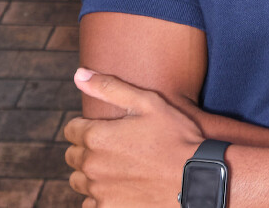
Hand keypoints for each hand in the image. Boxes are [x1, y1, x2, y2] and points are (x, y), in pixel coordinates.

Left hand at [65, 67, 206, 207]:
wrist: (197, 178)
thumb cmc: (176, 137)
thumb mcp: (148, 103)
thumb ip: (110, 88)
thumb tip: (79, 74)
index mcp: (97, 136)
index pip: (71, 129)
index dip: (87, 126)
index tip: (107, 129)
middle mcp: (92, 165)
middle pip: (72, 156)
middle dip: (88, 150)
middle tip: (116, 148)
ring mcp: (99, 191)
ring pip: (79, 181)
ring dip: (92, 174)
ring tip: (118, 169)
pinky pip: (90, 204)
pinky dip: (101, 197)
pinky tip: (120, 188)